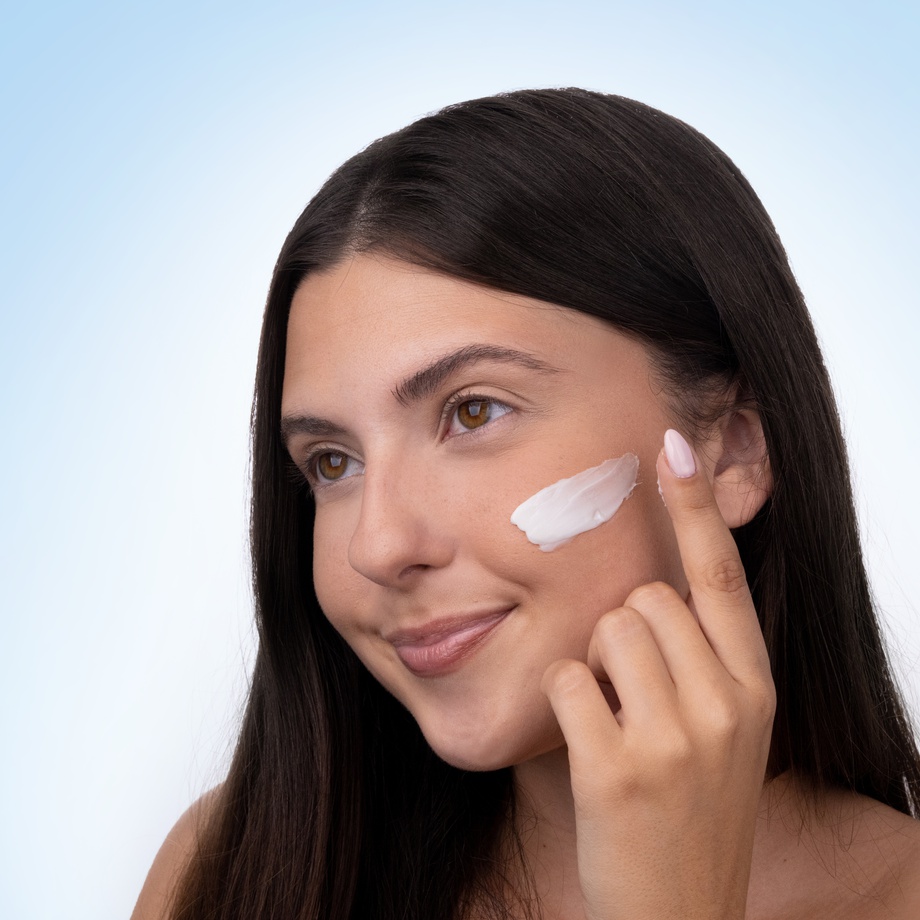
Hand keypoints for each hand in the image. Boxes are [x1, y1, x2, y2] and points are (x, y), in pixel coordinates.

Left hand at [541, 428, 775, 919]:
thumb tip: (653, 586)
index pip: (721, 576)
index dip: (695, 507)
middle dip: (622, 634)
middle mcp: (727, 704)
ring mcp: (676, 737)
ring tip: (617, 725)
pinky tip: (590, 751)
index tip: (674, 446)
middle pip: (643, 599)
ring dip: (594, 669)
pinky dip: (564, 706)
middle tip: (633, 698)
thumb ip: (703, 658)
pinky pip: (566, 680)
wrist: (678, 915)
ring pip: (604, 632)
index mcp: (753, 688)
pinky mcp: (619, 767)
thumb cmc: (690, 812)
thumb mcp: (724, 731)